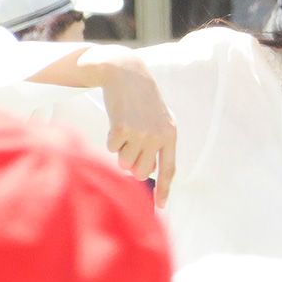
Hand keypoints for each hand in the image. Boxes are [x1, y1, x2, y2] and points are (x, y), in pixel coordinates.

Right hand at [85, 48, 176, 207]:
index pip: (169, 169)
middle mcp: (157, 137)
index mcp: (170, 136)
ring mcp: (140, 133)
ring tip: (126, 130)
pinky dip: (111, 139)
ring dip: (121, 150)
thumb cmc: (143, 102)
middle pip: (140, 171)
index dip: (164, 189)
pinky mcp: (121, 128)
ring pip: (124, 162)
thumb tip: (143, 175)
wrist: (128, 75)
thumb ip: (157, 146)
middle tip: (132, 146)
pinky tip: (118, 122)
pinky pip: (111, 148)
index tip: (159, 207)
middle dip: (132, 165)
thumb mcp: (160, 121)